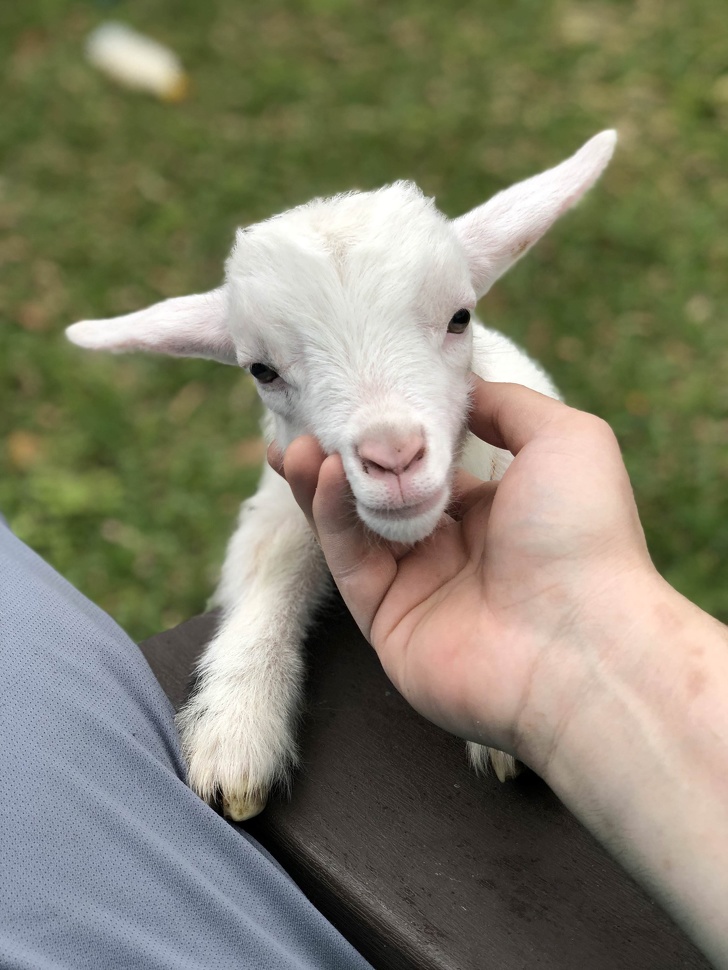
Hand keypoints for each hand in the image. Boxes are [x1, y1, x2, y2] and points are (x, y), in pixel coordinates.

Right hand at [274, 378, 657, 775]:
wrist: (580, 644)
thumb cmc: (581, 533)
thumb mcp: (564, 439)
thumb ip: (508, 405)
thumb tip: (461, 388)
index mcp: (494, 510)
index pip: (427, 465)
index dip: (392, 436)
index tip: (357, 401)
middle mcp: (454, 549)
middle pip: (382, 495)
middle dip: (342, 460)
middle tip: (304, 425)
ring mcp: (419, 588)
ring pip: (355, 527)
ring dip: (323, 484)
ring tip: (294, 446)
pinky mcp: (387, 623)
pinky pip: (351, 562)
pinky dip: (332, 517)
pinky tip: (324, 474)